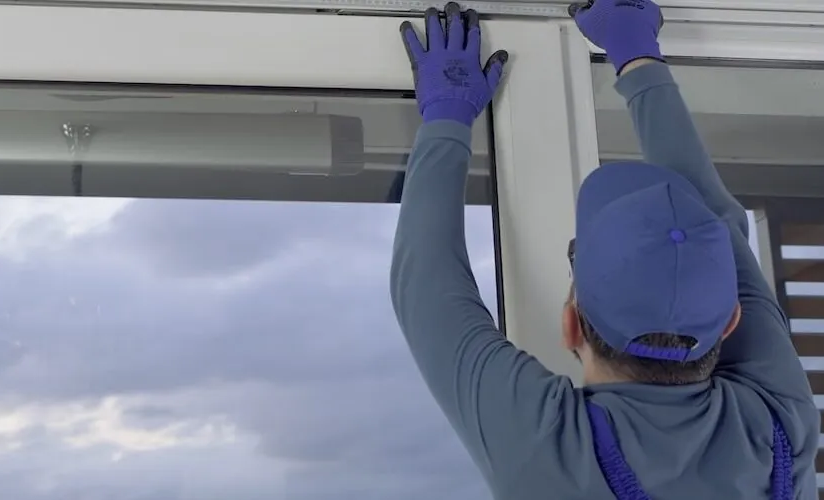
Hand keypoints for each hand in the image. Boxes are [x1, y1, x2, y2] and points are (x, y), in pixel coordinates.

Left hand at [400, 2, 508, 126]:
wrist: (448, 113)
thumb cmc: (467, 103)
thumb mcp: (487, 87)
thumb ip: (494, 69)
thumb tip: (502, 55)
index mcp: (469, 58)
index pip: (472, 34)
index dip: (471, 21)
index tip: (470, 14)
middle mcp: (453, 53)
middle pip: (454, 28)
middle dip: (453, 14)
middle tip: (451, 6)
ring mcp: (436, 56)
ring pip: (434, 31)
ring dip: (433, 18)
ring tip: (431, 10)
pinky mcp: (422, 63)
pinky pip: (414, 45)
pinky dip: (409, 34)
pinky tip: (406, 26)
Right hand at [569, 0, 664, 73]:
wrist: (630, 40)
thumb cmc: (609, 29)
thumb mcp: (584, 23)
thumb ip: (581, 14)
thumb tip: (580, 13)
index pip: (600, 1)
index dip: (595, 7)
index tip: (593, 11)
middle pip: (616, 2)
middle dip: (612, 9)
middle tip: (606, 21)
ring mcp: (640, 1)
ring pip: (631, 6)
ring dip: (625, 15)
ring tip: (619, 29)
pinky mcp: (651, 11)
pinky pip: (644, 14)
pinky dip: (639, 21)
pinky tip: (631, 31)